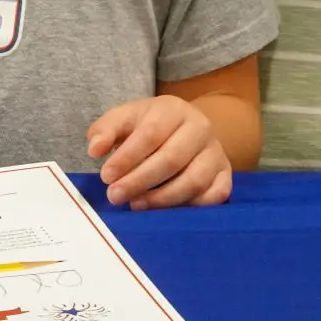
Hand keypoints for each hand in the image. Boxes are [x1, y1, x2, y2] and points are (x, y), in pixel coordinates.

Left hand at [85, 95, 232, 209]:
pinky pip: (215, 195)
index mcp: (173, 109)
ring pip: (193, 180)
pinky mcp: (225, 174)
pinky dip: (192, 207)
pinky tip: (167, 212)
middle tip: (115, 195)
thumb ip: (106, 130)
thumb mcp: (126, 119)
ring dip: (162, 199)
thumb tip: (95, 149)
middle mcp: (200, 128)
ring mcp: (216, 152)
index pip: (150, 134)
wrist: (188, 128)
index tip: (106, 176)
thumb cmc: (151, 126)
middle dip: (140, 181)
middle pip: (171, 158)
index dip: (127, 157)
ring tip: (136, 204)